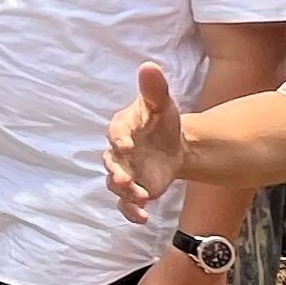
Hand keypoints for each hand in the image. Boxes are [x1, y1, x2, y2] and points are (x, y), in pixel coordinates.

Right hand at [106, 61, 185, 223]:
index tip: (126, 145)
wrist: (174, 144)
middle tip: (124, 180)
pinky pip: (126, 204)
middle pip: (111, 163)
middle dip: (116, 172)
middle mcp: (117, 152)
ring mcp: (124, 173)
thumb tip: (149, 66)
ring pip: (116, 185)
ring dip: (125, 193)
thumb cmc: (162, 120)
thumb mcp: (161, 103)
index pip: (115, 132)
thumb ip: (154, 88)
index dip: (119, 139)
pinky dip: (132, 212)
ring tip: (141, 198)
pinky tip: (143, 218)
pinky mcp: (134, 190)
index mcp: (121, 128)